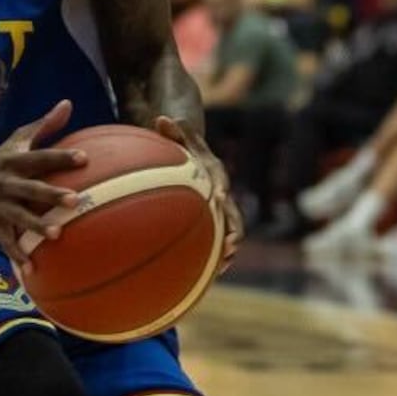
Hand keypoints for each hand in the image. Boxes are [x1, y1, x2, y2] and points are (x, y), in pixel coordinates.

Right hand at [0, 99, 87, 261]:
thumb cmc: (1, 163)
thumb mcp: (16, 143)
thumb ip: (43, 126)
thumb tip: (68, 103)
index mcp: (12, 161)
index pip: (39, 157)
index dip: (60, 157)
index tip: (84, 157)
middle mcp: (2, 183)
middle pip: (28, 188)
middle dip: (50, 194)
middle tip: (75, 200)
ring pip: (17, 217)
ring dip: (36, 226)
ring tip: (58, 234)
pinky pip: (6, 242)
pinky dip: (18, 256)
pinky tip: (33, 269)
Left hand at [154, 114, 241, 269]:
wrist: (193, 163)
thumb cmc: (182, 151)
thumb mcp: (177, 138)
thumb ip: (172, 131)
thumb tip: (161, 117)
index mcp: (217, 177)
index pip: (223, 182)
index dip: (223, 191)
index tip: (220, 197)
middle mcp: (222, 198)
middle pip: (234, 216)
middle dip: (234, 231)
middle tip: (230, 246)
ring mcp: (218, 214)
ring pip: (227, 235)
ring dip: (227, 252)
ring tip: (221, 268)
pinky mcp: (210, 227)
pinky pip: (213, 245)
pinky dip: (210, 260)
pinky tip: (199, 278)